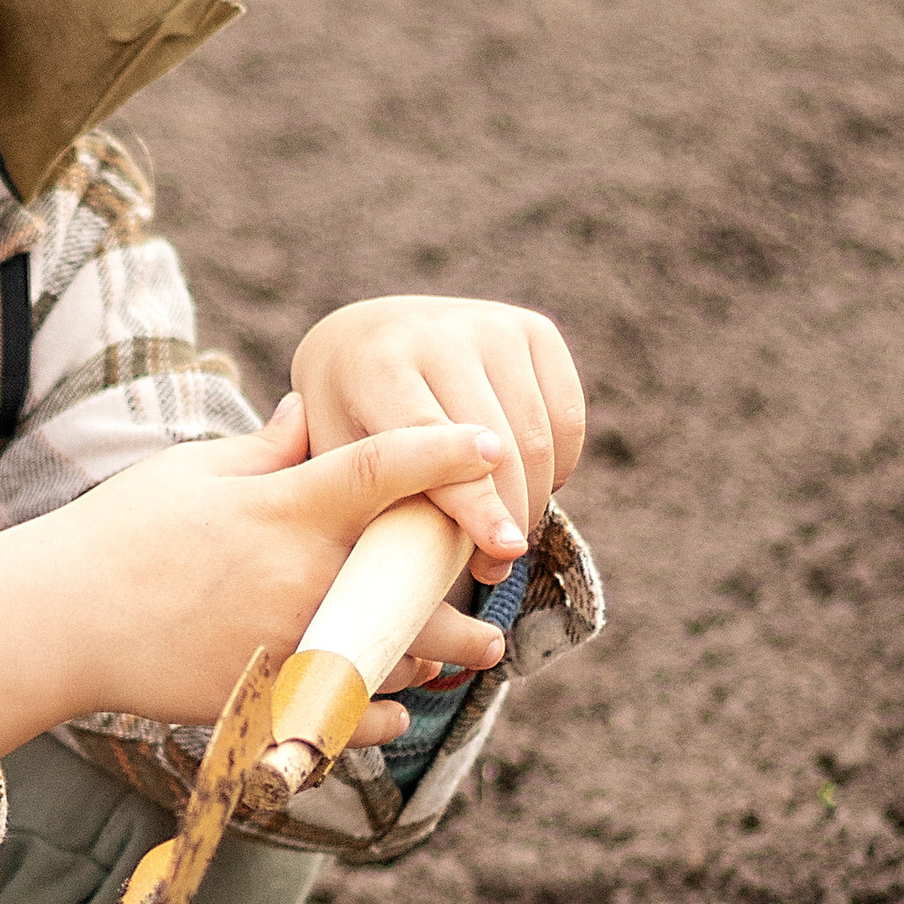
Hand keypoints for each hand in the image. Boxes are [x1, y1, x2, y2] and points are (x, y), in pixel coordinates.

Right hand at [0, 402, 511, 800]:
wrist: (58, 621)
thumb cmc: (119, 534)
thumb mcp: (190, 471)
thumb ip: (263, 451)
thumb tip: (306, 409)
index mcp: (282, 506)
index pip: (384, 468)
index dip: (447, 453)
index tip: (491, 446)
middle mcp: (297, 574)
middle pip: (417, 584)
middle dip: (467, 595)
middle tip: (496, 600)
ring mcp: (286, 640)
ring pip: (396, 657)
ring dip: (436, 659)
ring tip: (460, 657)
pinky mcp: (266, 694)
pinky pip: (351, 719)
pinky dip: (382, 719)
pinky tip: (395, 710)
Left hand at [291, 295, 584, 584]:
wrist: (367, 341)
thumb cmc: (346, 426)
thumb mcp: (337, 460)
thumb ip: (375, 505)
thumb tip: (406, 580)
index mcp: (375, 365)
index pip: (433, 443)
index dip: (472, 502)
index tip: (501, 551)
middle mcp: (436, 332)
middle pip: (498, 446)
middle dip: (507, 517)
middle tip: (493, 568)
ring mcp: (489, 324)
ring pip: (539, 437)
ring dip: (533, 500)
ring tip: (504, 537)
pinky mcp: (531, 328)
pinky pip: (566, 417)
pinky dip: (558, 467)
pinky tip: (527, 488)